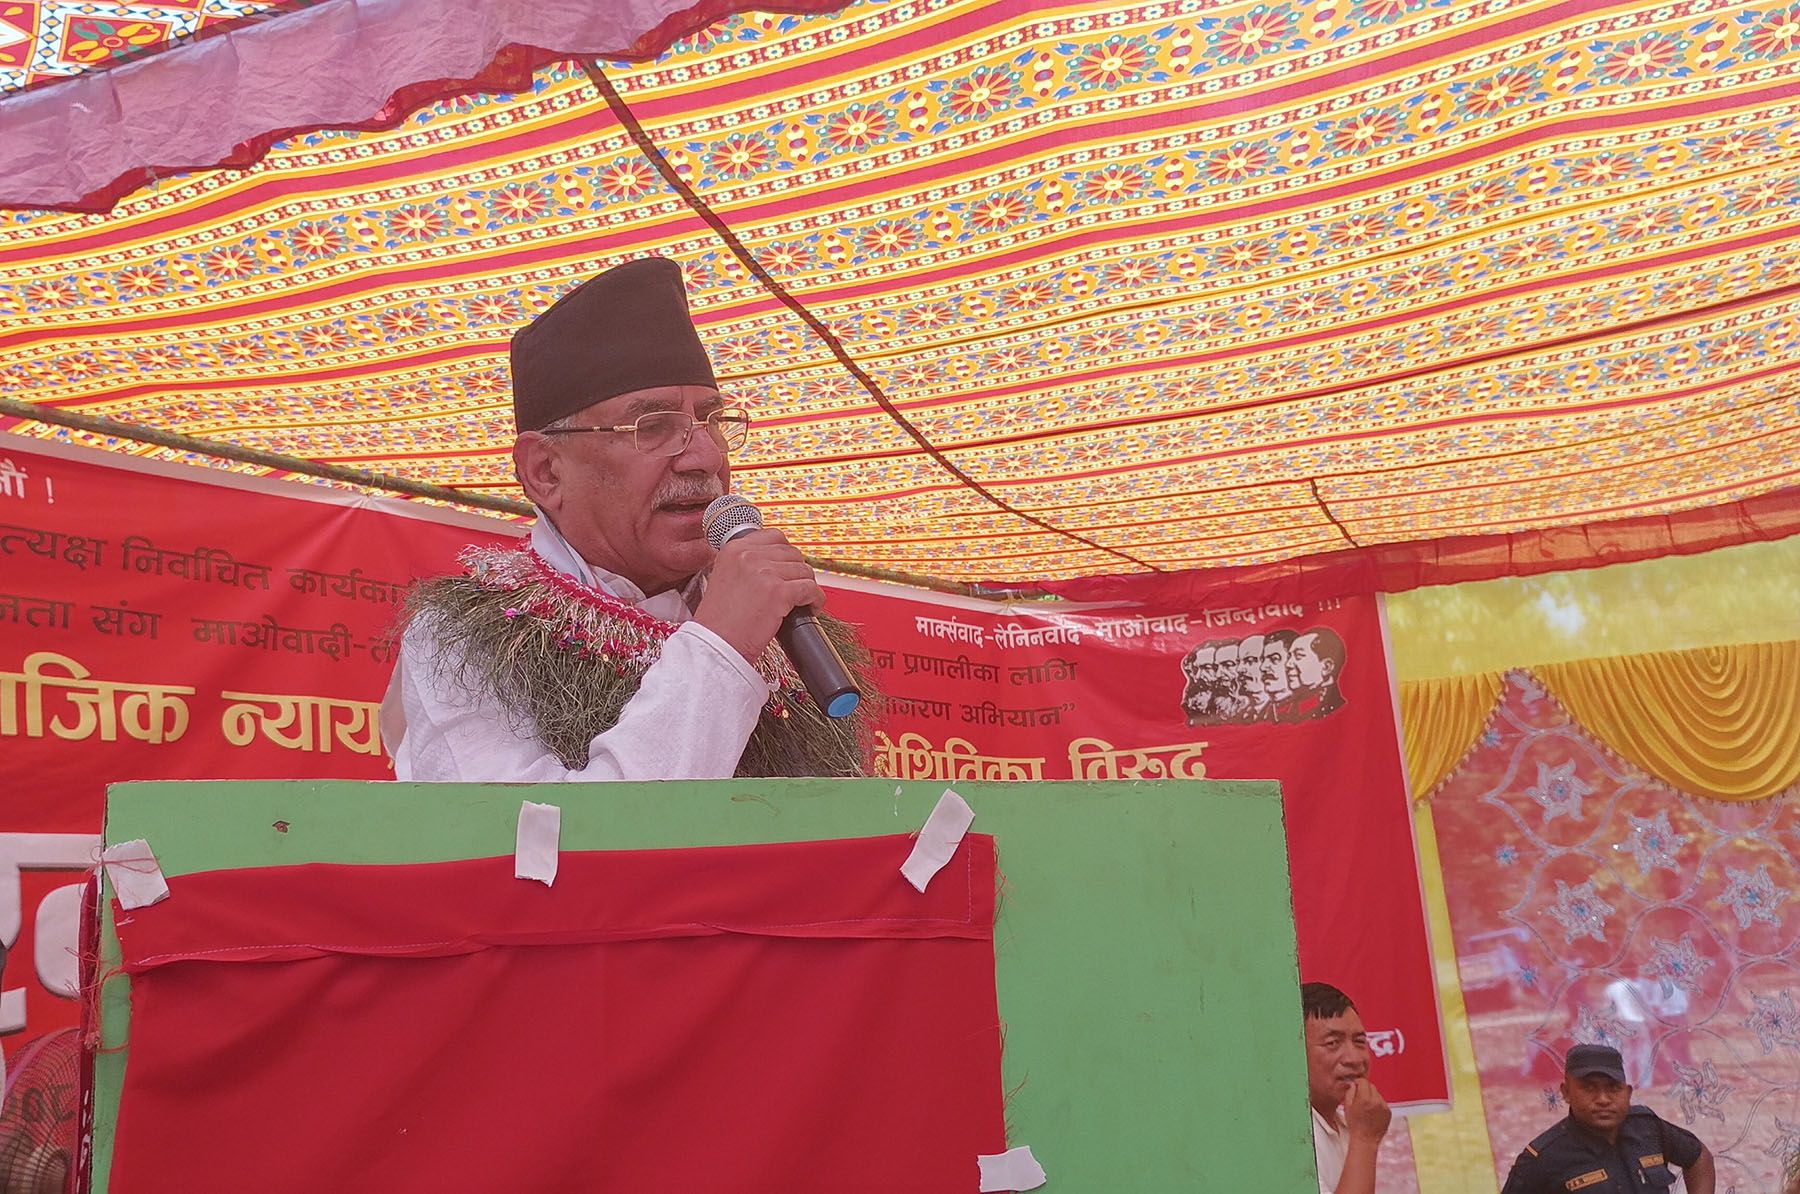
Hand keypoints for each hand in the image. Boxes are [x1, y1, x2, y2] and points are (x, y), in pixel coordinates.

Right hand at [694, 528, 824, 663]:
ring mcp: (764, 571)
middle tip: (796, 589)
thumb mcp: (725, 579)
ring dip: (807, 587)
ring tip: (802, 602)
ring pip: (804, 570)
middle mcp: (748, 555)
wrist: (716, 645)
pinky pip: (810, 589)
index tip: (788, 568)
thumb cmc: (719, 622)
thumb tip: (778, 562)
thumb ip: (746, 565)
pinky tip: (811, 608)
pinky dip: (815, 600)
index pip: (774, 536)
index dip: (786, 553)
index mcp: (734, 549)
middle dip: (797, 572)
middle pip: (792, 553)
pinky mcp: (778, 592)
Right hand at [1343, 1078, 1390, 1142]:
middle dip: (1365, 1089)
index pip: (1364, 1081)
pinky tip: (1372, 1113)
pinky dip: (1378, 1105)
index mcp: (1364, 1098)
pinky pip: (1383, 1103)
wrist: (1365, 1139)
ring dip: (1372, 1097)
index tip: (1356, 1085)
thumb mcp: (1347, 1106)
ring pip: (1378, 1094)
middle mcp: (1376, 1101)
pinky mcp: (1389, 1112)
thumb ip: (1350, 1092)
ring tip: (1366, 1108)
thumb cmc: (1355, 1124)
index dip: (1358, 1082)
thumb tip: (1354, 1084)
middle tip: (1360, 1097)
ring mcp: (1384, 1107)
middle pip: (1372, 1086)